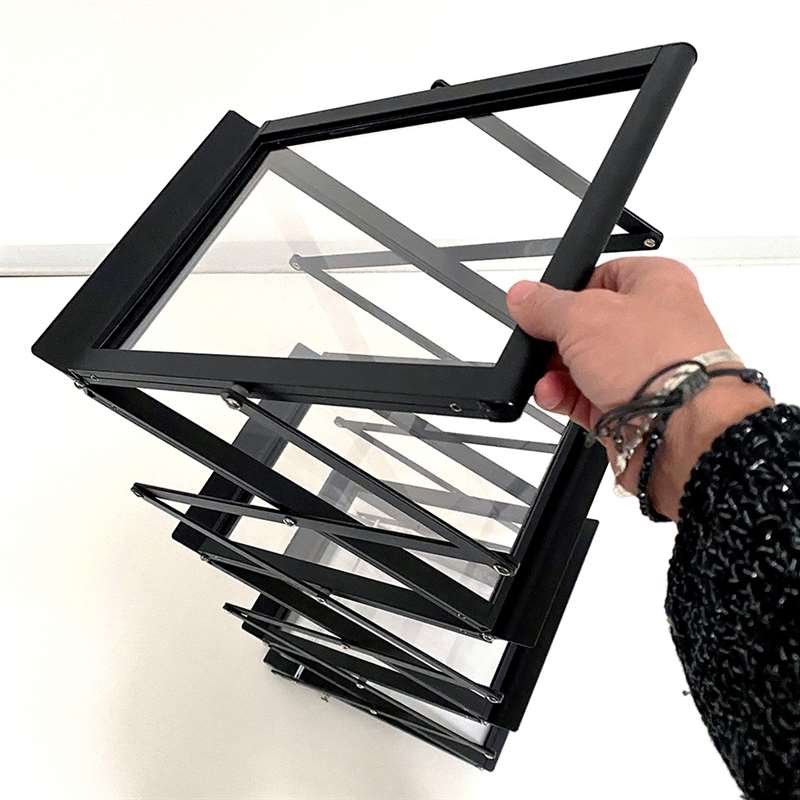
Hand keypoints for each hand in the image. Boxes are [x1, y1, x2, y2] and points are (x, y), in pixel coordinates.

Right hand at [507, 257, 771, 518]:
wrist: (680, 427)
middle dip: (555, 341)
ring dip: (555, 373)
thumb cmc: (657, 359)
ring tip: (545, 378)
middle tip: (538, 345)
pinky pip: (586, 396)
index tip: (541, 307)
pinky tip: (553, 396)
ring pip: (584, 365)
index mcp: (655, 283)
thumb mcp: (582, 316)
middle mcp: (654, 325)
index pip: (601, 277)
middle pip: (587, 326)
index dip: (568, 293)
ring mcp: (644, 368)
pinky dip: (565, 397)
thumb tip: (522, 296)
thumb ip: (545, 305)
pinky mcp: (633, 405)